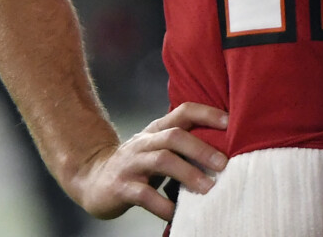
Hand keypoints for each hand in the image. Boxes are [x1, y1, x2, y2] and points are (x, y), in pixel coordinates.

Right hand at [67, 102, 229, 220]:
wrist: (91, 178)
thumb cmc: (136, 164)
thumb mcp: (157, 147)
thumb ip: (182, 144)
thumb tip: (224, 149)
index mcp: (156, 130)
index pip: (183, 111)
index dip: (207, 113)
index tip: (231, 122)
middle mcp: (144, 142)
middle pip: (174, 136)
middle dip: (201, 148)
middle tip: (223, 164)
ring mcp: (131, 164)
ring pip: (161, 161)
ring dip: (188, 174)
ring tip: (208, 188)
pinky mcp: (121, 187)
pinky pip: (144, 195)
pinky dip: (163, 204)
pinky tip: (177, 212)